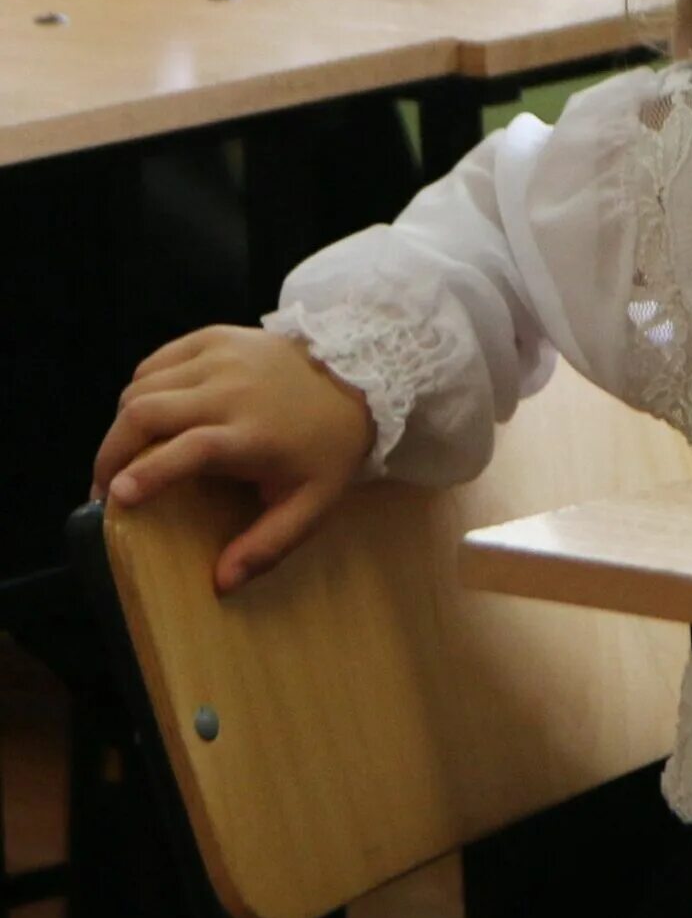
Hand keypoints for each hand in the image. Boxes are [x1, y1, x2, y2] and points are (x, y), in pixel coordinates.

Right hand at [93, 328, 375, 593]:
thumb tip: (221, 583)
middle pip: (147, 412)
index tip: (114, 495)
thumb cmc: (330, 447)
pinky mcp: (217, 335)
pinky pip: (157, 361)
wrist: (361, 374)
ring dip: (123, 423)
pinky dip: (141, 388)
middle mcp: (232, 389)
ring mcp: (222, 355)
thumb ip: (268, 546)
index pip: (188, 449)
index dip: (147, 472)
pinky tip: (148, 414)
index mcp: (253, 433)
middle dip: (111, 451)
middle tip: (104, 484)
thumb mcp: (313, 505)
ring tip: (125, 455)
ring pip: (143, 386)